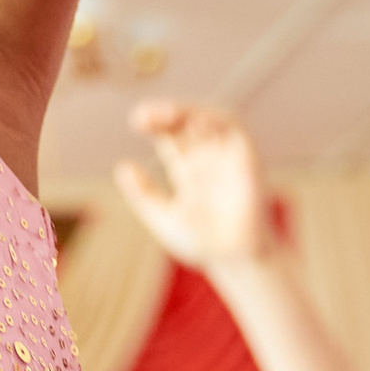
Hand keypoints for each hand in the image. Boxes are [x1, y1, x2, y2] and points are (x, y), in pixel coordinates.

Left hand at [114, 103, 274, 274]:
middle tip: (144, 116)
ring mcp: (227, 157)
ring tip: (166, 114)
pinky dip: (215, 119)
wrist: (233, 260)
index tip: (136, 122)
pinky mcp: (247, 158)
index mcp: (187, 170)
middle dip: (166, 112)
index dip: (154, 122)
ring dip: (189, 110)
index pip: (170, 134)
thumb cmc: (201, 243)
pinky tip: (195, 122)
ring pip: (209, 117)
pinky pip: (234, 128)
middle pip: (186, 121)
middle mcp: (207, 159)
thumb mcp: (164, 216)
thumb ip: (145, 194)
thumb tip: (122, 167)